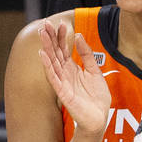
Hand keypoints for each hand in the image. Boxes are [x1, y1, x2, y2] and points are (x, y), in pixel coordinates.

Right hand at [37, 20, 110, 135]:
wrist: (99, 117)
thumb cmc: (96, 97)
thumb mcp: (95, 72)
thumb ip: (87, 55)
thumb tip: (79, 36)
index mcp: (72, 68)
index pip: (64, 49)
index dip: (61, 37)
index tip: (59, 23)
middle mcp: (65, 74)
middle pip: (56, 53)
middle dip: (51, 38)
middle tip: (45, 23)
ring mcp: (62, 82)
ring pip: (52, 62)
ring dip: (47, 47)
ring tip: (42, 34)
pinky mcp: (62, 92)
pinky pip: (54, 77)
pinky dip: (48, 66)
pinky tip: (43, 55)